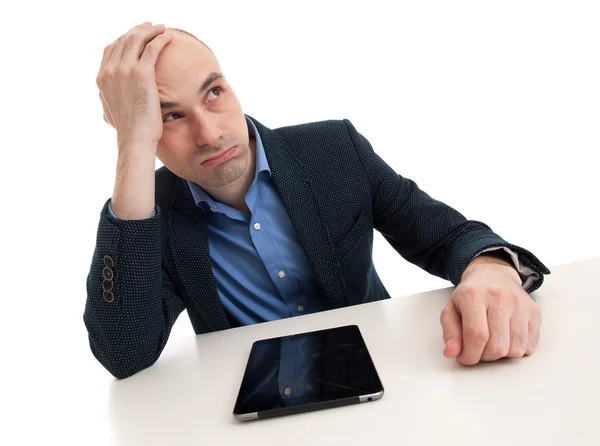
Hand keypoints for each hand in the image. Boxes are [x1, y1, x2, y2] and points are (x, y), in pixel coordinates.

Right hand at [96, 22, 171, 147]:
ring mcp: (124, 70)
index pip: (111, 48)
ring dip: (150, 31)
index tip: (136, 35)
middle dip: (138, 30)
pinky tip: (168, 36)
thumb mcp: (109, 112)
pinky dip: (160, 39)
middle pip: (123, 40)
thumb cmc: (127, 130)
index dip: (124, 38)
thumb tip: (105, 100)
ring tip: (162, 29)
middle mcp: (110, 71)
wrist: (135, 138)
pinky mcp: (141, 74)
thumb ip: (107, 100)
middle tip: (151, 27)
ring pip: (136, 39)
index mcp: (101, 78)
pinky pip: (152, 48)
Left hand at [440, 254, 541, 364]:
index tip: (465, 358)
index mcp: (474, 295)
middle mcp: (500, 297)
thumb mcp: (451, 309)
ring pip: (515, 349)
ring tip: (492, 343)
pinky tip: (506, 339)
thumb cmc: (471, 295)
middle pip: (497, 346)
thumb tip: (451, 353)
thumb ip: (450, 332)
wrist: (493, 274)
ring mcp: (520, 304)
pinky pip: (530, 346)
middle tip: (478, 350)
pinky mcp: (534, 311)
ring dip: (502, 355)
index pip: (476, 335)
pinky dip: (517, 350)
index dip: (470, 354)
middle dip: (485, 357)